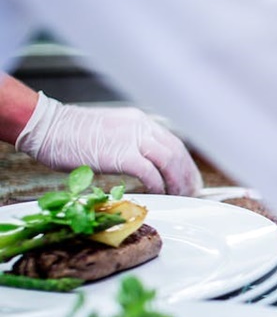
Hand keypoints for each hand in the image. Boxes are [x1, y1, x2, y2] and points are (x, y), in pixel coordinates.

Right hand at [15, 93, 201, 194]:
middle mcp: (140, 126)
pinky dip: (158, 185)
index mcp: (139, 121)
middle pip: (177, 152)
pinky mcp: (121, 154)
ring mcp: (132, 139)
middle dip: (187, 175)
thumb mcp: (110, 132)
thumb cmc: (69, 134)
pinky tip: (159, 194)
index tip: (189, 178)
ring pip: (169, 161)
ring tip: (179, 196)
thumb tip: (145, 164)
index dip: (185, 163)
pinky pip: (150, 173)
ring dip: (177, 182)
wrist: (45, 127)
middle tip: (191, 192)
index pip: (173, 142)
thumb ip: (130, 143)